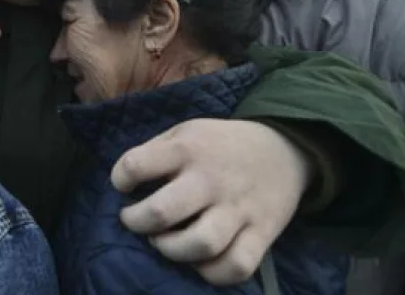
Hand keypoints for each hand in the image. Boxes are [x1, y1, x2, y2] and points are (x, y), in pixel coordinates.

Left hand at [111, 119, 311, 285]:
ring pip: (200, 245)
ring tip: (164, 242)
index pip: (136, 165)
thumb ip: (156, 153)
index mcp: (188, 148)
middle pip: (162, 212)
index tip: (124, 186)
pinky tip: (199, 261)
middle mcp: (211, 179)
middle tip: (136, 220)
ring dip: (171, 250)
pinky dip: (212, 273)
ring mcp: (238, 209)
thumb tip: (125, 184)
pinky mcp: (262, 234)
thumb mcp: (187, 131)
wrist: (284, 148)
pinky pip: (236, 267)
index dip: (120, 178)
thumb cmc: (221, 145)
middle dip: (137, 222)